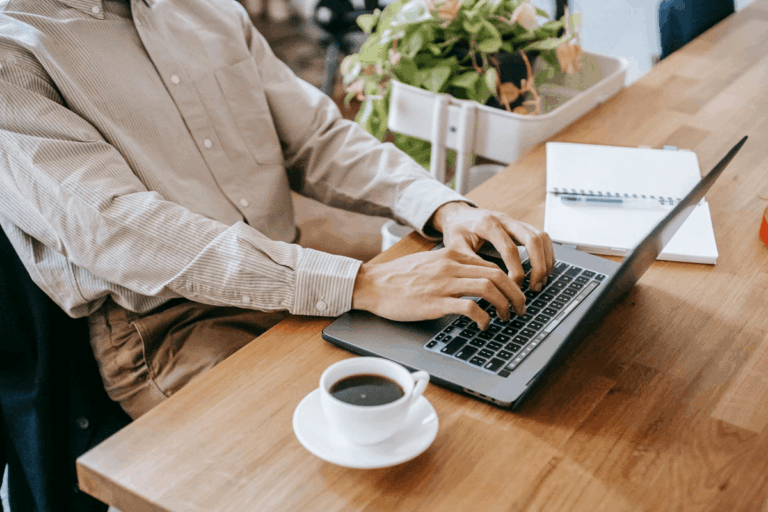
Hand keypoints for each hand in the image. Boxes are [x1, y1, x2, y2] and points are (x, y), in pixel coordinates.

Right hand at [351, 248, 525, 329]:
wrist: (372, 284)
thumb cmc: (398, 277)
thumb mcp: (429, 262)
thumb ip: (451, 266)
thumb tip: (474, 276)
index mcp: (451, 256)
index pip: (492, 264)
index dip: (510, 281)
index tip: (515, 294)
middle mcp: (450, 267)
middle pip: (497, 275)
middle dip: (515, 294)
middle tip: (521, 308)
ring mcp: (443, 284)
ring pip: (488, 288)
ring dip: (504, 305)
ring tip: (507, 317)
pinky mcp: (435, 303)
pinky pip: (469, 308)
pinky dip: (483, 318)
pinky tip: (484, 325)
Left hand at [430, 202, 554, 290]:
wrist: (457, 215)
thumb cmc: (456, 231)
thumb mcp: (455, 247)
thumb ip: (472, 263)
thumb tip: (490, 285)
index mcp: (487, 224)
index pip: (510, 249)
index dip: (516, 271)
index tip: (514, 288)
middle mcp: (505, 219)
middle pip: (533, 239)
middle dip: (538, 266)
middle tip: (534, 287)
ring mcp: (515, 221)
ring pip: (542, 237)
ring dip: (546, 261)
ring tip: (540, 282)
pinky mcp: (521, 226)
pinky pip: (542, 238)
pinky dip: (546, 255)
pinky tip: (541, 271)